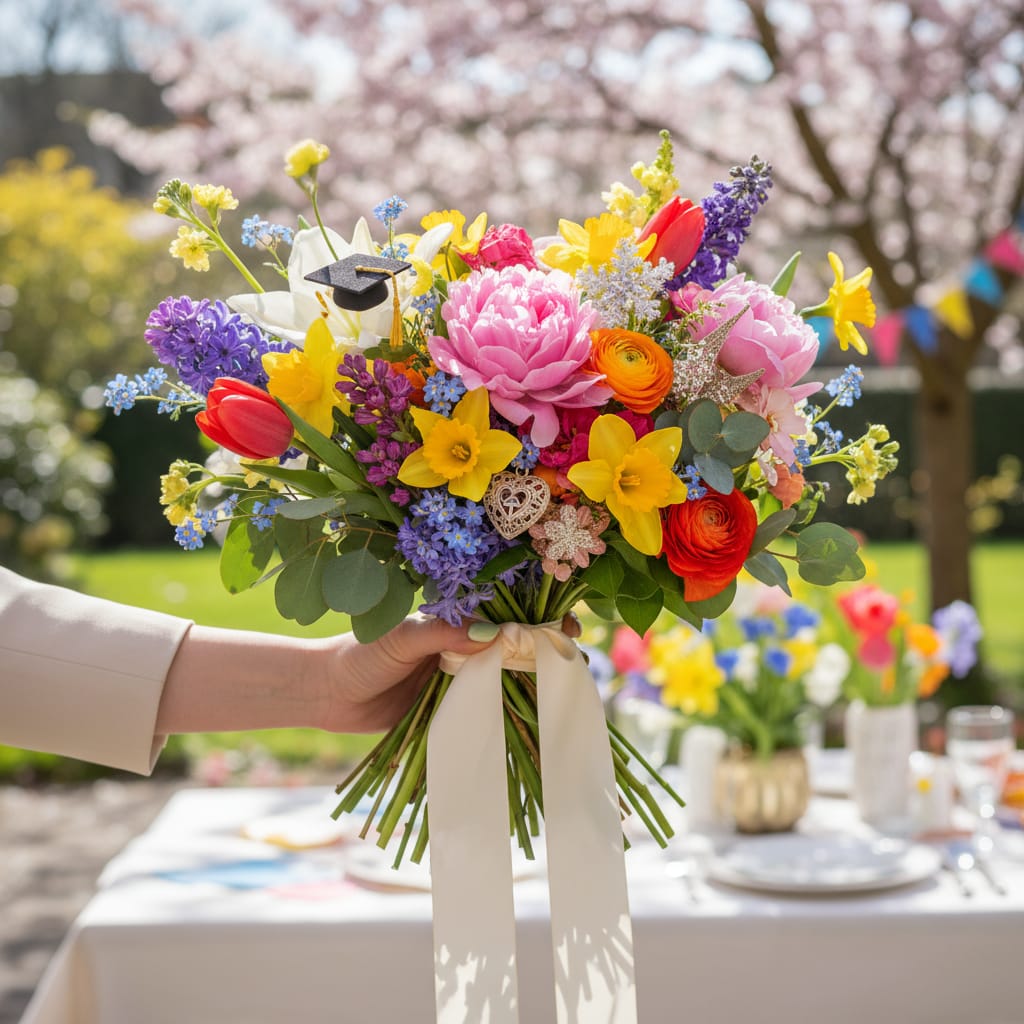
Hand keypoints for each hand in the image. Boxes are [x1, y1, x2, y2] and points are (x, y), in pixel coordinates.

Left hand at [322, 613, 581, 733]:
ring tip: (564, 697)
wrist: (327, 694)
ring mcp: (460, 677)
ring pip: (506, 678)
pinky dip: (508, 716)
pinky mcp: (451, 708)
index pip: (508, 610)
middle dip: (546, 653)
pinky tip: (532, 727)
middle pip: (515, 645)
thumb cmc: (360, 655)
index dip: (540, 616)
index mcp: (456, 618)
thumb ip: (443, 633)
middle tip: (574, 666)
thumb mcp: (401, 638)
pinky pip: (486, 710)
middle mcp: (464, 645)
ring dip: (533, 687)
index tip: (566, 628)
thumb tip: (494, 634)